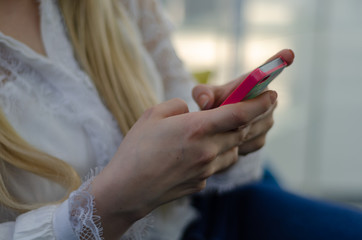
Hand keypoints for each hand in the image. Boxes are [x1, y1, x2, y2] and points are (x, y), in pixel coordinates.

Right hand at [90, 92, 276, 238]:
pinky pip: (219, 165)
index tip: (272, 96)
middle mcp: (206, 150)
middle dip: (253, 119)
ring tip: (227, 129)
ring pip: (233, 150)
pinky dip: (219, 154)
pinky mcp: (201, 183)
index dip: (259, 104)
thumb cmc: (135, 150)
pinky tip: (205, 151)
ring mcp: (206, 170)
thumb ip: (177, 106)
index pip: (238, 114)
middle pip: (241, 132)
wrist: (127, 190)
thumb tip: (191, 111)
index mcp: (195, 128)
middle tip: (256, 109)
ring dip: (235, 138)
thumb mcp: (152, 115)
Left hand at [192, 49, 293, 154]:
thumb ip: (202, 93)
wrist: (212, 126)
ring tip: (221, 127)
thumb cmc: (212, 103)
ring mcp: (267, 119)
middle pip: (260, 107)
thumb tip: (205, 102)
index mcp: (254, 81)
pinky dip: (237, 142)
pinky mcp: (261, 138)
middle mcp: (267, 99)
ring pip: (254, 126)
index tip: (288, 53)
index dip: (278, 62)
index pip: (267, 70)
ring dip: (238, 128)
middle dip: (241, 113)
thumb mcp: (204, 95)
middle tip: (223, 116)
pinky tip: (226, 139)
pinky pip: (250, 142)